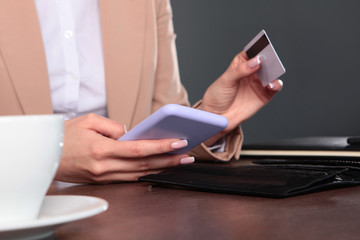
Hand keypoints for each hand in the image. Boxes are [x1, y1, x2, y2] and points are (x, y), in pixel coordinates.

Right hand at [55, 114, 193, 183]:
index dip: (161, 146)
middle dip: (168, 160)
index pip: (139, 149)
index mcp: (101, 150)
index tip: (178, 143)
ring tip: (178, 162)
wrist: (44, 155)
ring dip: (161, 168)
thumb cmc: (64, 135)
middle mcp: (104, 167)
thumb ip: (114, 127)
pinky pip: (129, 178)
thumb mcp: (89, 121)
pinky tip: (158, 167)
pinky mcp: (102, 180)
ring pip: (139, 174)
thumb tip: (131, 134)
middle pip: (144, 165)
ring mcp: (103, 176)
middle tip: (187, 156)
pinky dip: (146, 173)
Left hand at [199, 51, 282, 143]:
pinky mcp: (264, 95)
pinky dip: (276, 84)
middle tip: (268, 59)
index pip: (251, 52)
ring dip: (274, 71)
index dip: (257, 47)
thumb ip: (240, 71)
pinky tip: (272, 84)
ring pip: (271, 73)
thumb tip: (256, 62)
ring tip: (271, 72)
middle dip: (268, 59)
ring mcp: (259, 83)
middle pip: (264, 61)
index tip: (261, 47)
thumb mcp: (225, 80)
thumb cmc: (218, 95)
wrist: (218, 116)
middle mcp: (252, 72)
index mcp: (241, 63)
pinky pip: (274, 87)